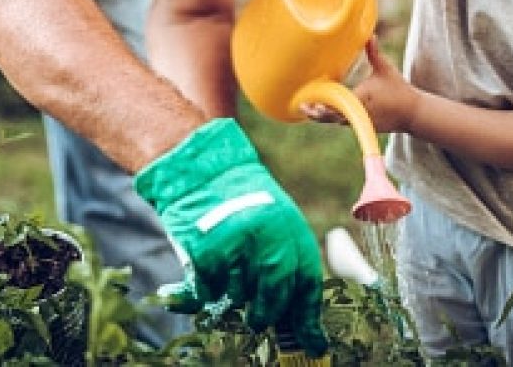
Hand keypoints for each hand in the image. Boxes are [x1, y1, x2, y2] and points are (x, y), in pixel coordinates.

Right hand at [134, 118, 326, 356]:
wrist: (200, 169)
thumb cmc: (238, 198)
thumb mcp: (273, 219)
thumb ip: (285, 260)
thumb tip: (301, 318)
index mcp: (290, 226)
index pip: (306, 281)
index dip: (308, 316)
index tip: (313, 343)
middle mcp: (268, 236)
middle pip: (274, 297)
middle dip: (266, 313)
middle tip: (258, 317)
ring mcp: (237, 245)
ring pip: (239, 297)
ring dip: (232, 296)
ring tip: (225, 273)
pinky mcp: (206, 252)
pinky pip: (209, 293)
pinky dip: (205, 291)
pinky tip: (203, 273)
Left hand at [302, 38, 416, 133]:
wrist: (413, 113)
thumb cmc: (399, 89)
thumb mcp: (385, 68)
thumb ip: (374, 53)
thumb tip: (370, 35)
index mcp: (360, 98)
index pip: (337, 104)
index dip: (322, 105)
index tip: (309, 103)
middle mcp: (358, 113)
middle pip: (331, 116)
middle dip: (316, 113)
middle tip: (302, 107)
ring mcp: (361, 122)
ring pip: (336, 121)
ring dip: (323, 116)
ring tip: (308, 109)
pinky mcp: (363, 126)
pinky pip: (344, 122)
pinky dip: (334, 117)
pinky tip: (323, 112)